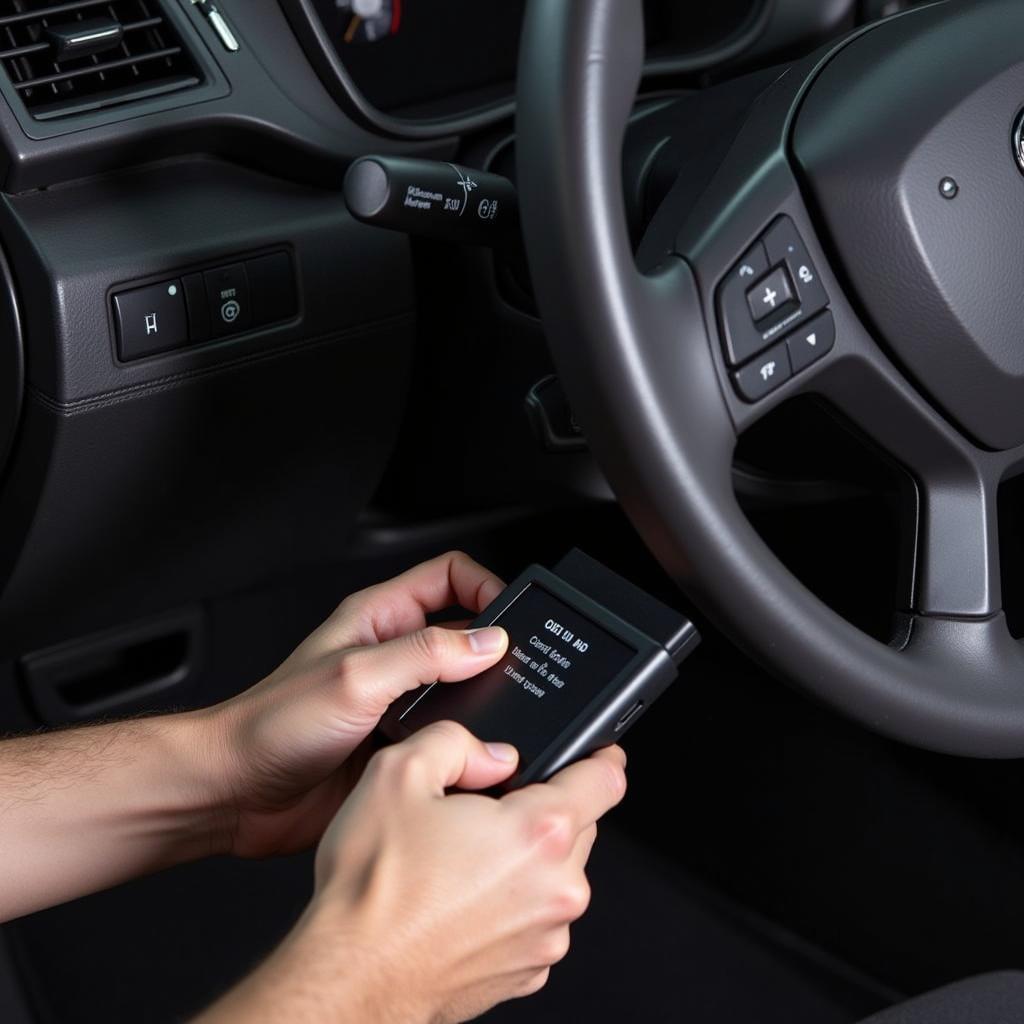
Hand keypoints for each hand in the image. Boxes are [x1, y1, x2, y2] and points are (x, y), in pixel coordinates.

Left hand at [194, 551, 509, 857]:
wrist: (235, 793)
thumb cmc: (270, 725)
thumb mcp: (355, 676)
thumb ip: (425, 655)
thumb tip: (489, 642)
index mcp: (380, 617)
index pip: (451, 576)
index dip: (487, 586)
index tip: (513, 618)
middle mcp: (394, 655)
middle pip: (467, 633)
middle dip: (498, 650)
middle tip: (521, 671)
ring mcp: (399, 702)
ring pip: (465, 689)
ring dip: (485, 702)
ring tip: (501, 715)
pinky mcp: (401, 745)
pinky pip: (450, 736)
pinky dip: (469, 744)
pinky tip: (473, 755)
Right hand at [197, 723, 626, 1023]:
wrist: (351, 977)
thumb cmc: (374, 889)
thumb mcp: (399, 772)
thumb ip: (456, 741)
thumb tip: (489, 751)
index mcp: (538, 831)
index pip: (606, 781)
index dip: (602, 758)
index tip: (600, 754)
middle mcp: (556, 887)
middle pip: (580, 828)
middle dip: (544, 810)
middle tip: (489, 810)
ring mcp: (545, 935)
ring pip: (556, 875)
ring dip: (526, 861)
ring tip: (461, 862)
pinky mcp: (526, 971)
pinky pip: (535, 920)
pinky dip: (512, 905)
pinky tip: (461, 901)